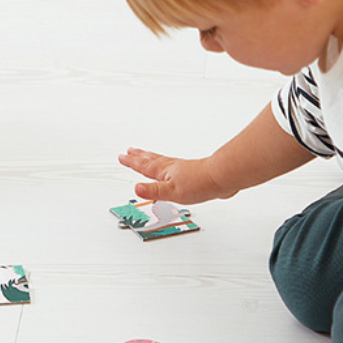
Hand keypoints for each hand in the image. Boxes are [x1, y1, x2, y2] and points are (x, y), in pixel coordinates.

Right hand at [117, 147, 233, 204]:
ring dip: (150, 157)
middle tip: (130, 150)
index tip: (122, 156)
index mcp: (164, 171)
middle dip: (139, 156)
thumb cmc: (199, 183)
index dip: (132, 162)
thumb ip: (153, 191)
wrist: (220, 177)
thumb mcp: (172, 191)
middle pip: (151, 159)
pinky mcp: (190, 172)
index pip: (143, 166)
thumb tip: (136, 189)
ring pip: (161, 160)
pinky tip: (171, 168)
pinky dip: (166, 163)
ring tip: (145, 154)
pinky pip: (172, 165)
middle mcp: (171, 167)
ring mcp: (181, 168)